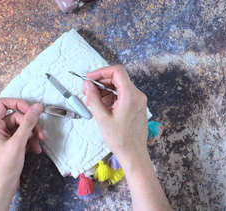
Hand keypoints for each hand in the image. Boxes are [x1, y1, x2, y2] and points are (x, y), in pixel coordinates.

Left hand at [0, 99, 43, 210]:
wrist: (3, 186)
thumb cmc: (3, 168)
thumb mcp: (18, 142)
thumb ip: (28, 122)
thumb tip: (36, 107)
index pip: (3, 104)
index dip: (18, 104)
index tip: (30, 110)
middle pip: (17, 116)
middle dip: (31, 124)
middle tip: (39, 132)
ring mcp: (3, 136)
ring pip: (22, 126)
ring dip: (33, 133)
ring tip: (38, 142)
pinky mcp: (10, 143)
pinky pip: (23, 135)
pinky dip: (31, 140)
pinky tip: (35, 148)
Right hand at [83, 65, 171, 210]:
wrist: (134, 153)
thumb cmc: (121, 140)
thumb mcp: (102, 118)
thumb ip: (93, 98)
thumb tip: (87, 85)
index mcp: (131, 95)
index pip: (117, 71)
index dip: (101, 72)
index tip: (90, 78)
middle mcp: (137, 95)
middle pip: (118, 78)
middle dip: (101, 82)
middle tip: (87, 90)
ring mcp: (138, 100)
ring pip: (119, 86)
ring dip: (105, 91)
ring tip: (93, 102)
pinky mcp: (137, 106)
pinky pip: (123, 95)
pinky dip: (111, 97)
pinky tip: (102, 107)